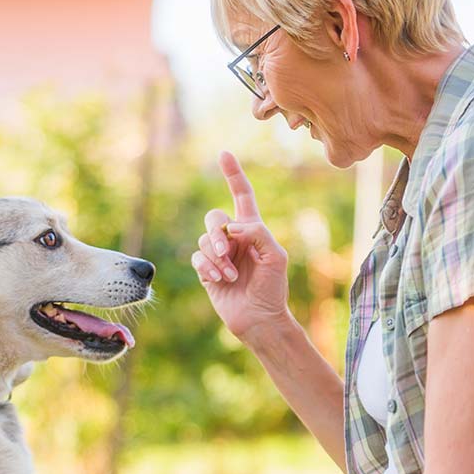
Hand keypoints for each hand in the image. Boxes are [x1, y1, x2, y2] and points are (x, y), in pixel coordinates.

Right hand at [193, 151, 291, 343]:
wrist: (260, 318)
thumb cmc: (273, 288)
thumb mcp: (276, 256)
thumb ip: (257, 232)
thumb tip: (230, 227)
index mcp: (252, 229)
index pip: (241, 195)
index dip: (233, 175)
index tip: (224, 154)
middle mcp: (233, 239)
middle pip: (214, 218)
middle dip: (217, 234)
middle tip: (227, 252)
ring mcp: (218, 255)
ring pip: (204, 241)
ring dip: (217, 258)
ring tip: (230, 276)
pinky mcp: (206, 272)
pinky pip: (197, 259)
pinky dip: (207, 267)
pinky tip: (219, 280)